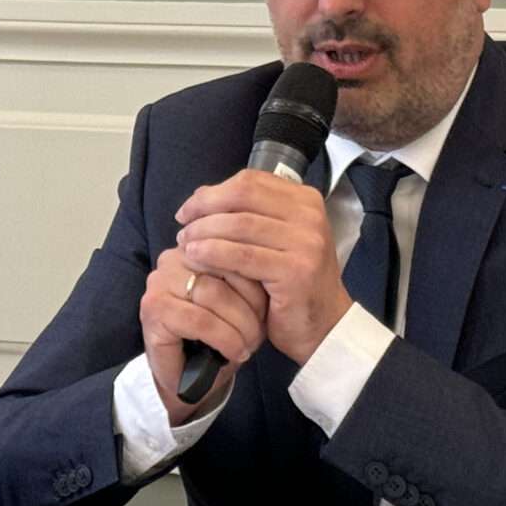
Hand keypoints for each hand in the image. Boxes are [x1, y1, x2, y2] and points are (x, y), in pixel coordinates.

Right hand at [139, 247, 267, 426]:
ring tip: (250, 344)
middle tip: (261, 332)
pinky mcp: (153, 311)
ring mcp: (158, 283)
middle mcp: (172, 258)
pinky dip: (224, 339)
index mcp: (195, 248)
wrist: (190, 380)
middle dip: (251, 303)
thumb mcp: (243, 302)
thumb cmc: (220, 337)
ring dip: (240, 325)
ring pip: (212, 294)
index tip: (270, 307)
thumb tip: (271, 270)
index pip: (232, 248)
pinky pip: (199, 320)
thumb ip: (250, 280)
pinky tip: (236, 353)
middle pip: (223, 268)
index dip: (256, 279)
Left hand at [173, 168, 350, 365]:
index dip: (213, 192)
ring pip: (240, 225)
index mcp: (305, 200)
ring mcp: (306, 242)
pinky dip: (213, 253)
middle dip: (205, 208)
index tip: (189, 209)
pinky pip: (243, 256)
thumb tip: (201, 196)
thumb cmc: (290, 281)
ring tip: (184, 243)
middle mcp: (310, 216)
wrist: (322, 324)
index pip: (250, 181)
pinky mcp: (296, 270)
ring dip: (204, 231)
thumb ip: (245, 214)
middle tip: (182, 225)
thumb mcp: (273, 239)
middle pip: (243, 197)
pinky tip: (194, 256)